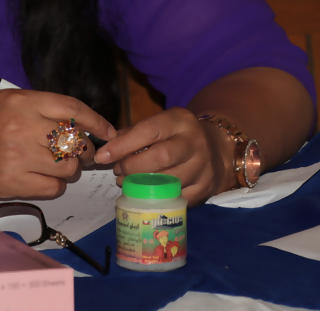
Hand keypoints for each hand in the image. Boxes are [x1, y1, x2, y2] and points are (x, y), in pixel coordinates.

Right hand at [0, 89, 116, 198]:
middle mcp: (23, 126)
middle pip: (74, 141)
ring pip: (68, 167)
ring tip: (54, 164)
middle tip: (74, 151)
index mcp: (22, 101)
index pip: (72, 109)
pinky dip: (55, 185)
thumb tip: (78, 125)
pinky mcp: (13, 181)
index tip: (108, 130)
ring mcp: (18, 156)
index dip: (96, 121)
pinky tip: (42, 177)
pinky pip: (53, 188)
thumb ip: (41, 109)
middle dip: (81, 149)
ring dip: (68, 168)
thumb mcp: (6, 102)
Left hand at [93, 107, 233, 204]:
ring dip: (142, 185)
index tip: (103, 156)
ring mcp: (203, 166)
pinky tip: (146, 194)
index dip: (123, 145)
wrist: (216, 147)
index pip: (149, 130)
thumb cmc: (176, 136)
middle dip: (133, 166)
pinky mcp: (206, 187)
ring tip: (127, 182)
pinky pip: (177, 198)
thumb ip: (132, 134)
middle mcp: (195, 141)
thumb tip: (106, 150)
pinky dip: (157, 198)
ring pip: (169, 181)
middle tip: (118, 171)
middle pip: (161, 157)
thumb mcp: (159, 125)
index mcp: (180, 120)